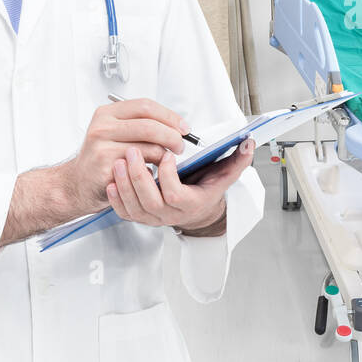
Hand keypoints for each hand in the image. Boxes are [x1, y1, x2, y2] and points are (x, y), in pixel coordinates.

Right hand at [59, 98, 187, 215]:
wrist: (79, 183)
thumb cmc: (103, 157)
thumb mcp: (116, 132)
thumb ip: (141, 124)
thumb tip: (176, 125)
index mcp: (107, 113)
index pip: (146, 106)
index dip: (169, 116)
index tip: (183, 127)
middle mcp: (102, 127)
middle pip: (150, 125)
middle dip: (172, 135)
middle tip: (180, 145)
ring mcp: (102, 147)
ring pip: (149, 146)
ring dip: (165, 155)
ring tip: (165, 159)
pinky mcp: (106, 167)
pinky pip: (142, 167)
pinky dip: (153, 169)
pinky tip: (152, 171)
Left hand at [108, 138, 254, 233]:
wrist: (196, 212)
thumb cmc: (207, 190)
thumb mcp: (224, 176)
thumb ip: (238, 160)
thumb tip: (249, 143)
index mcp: (190, 204)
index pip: (175, 195)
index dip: (168, 176)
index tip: (167, 155)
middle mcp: (170, 214)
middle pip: (150, 201)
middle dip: (139, 176)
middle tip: (132, 151)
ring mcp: (153, 218)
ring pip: (134, 207)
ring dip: (124, 184)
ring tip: (119, 161)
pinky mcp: (140, 217)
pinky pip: (124, 212)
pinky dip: (116, 198)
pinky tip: (112, 180)